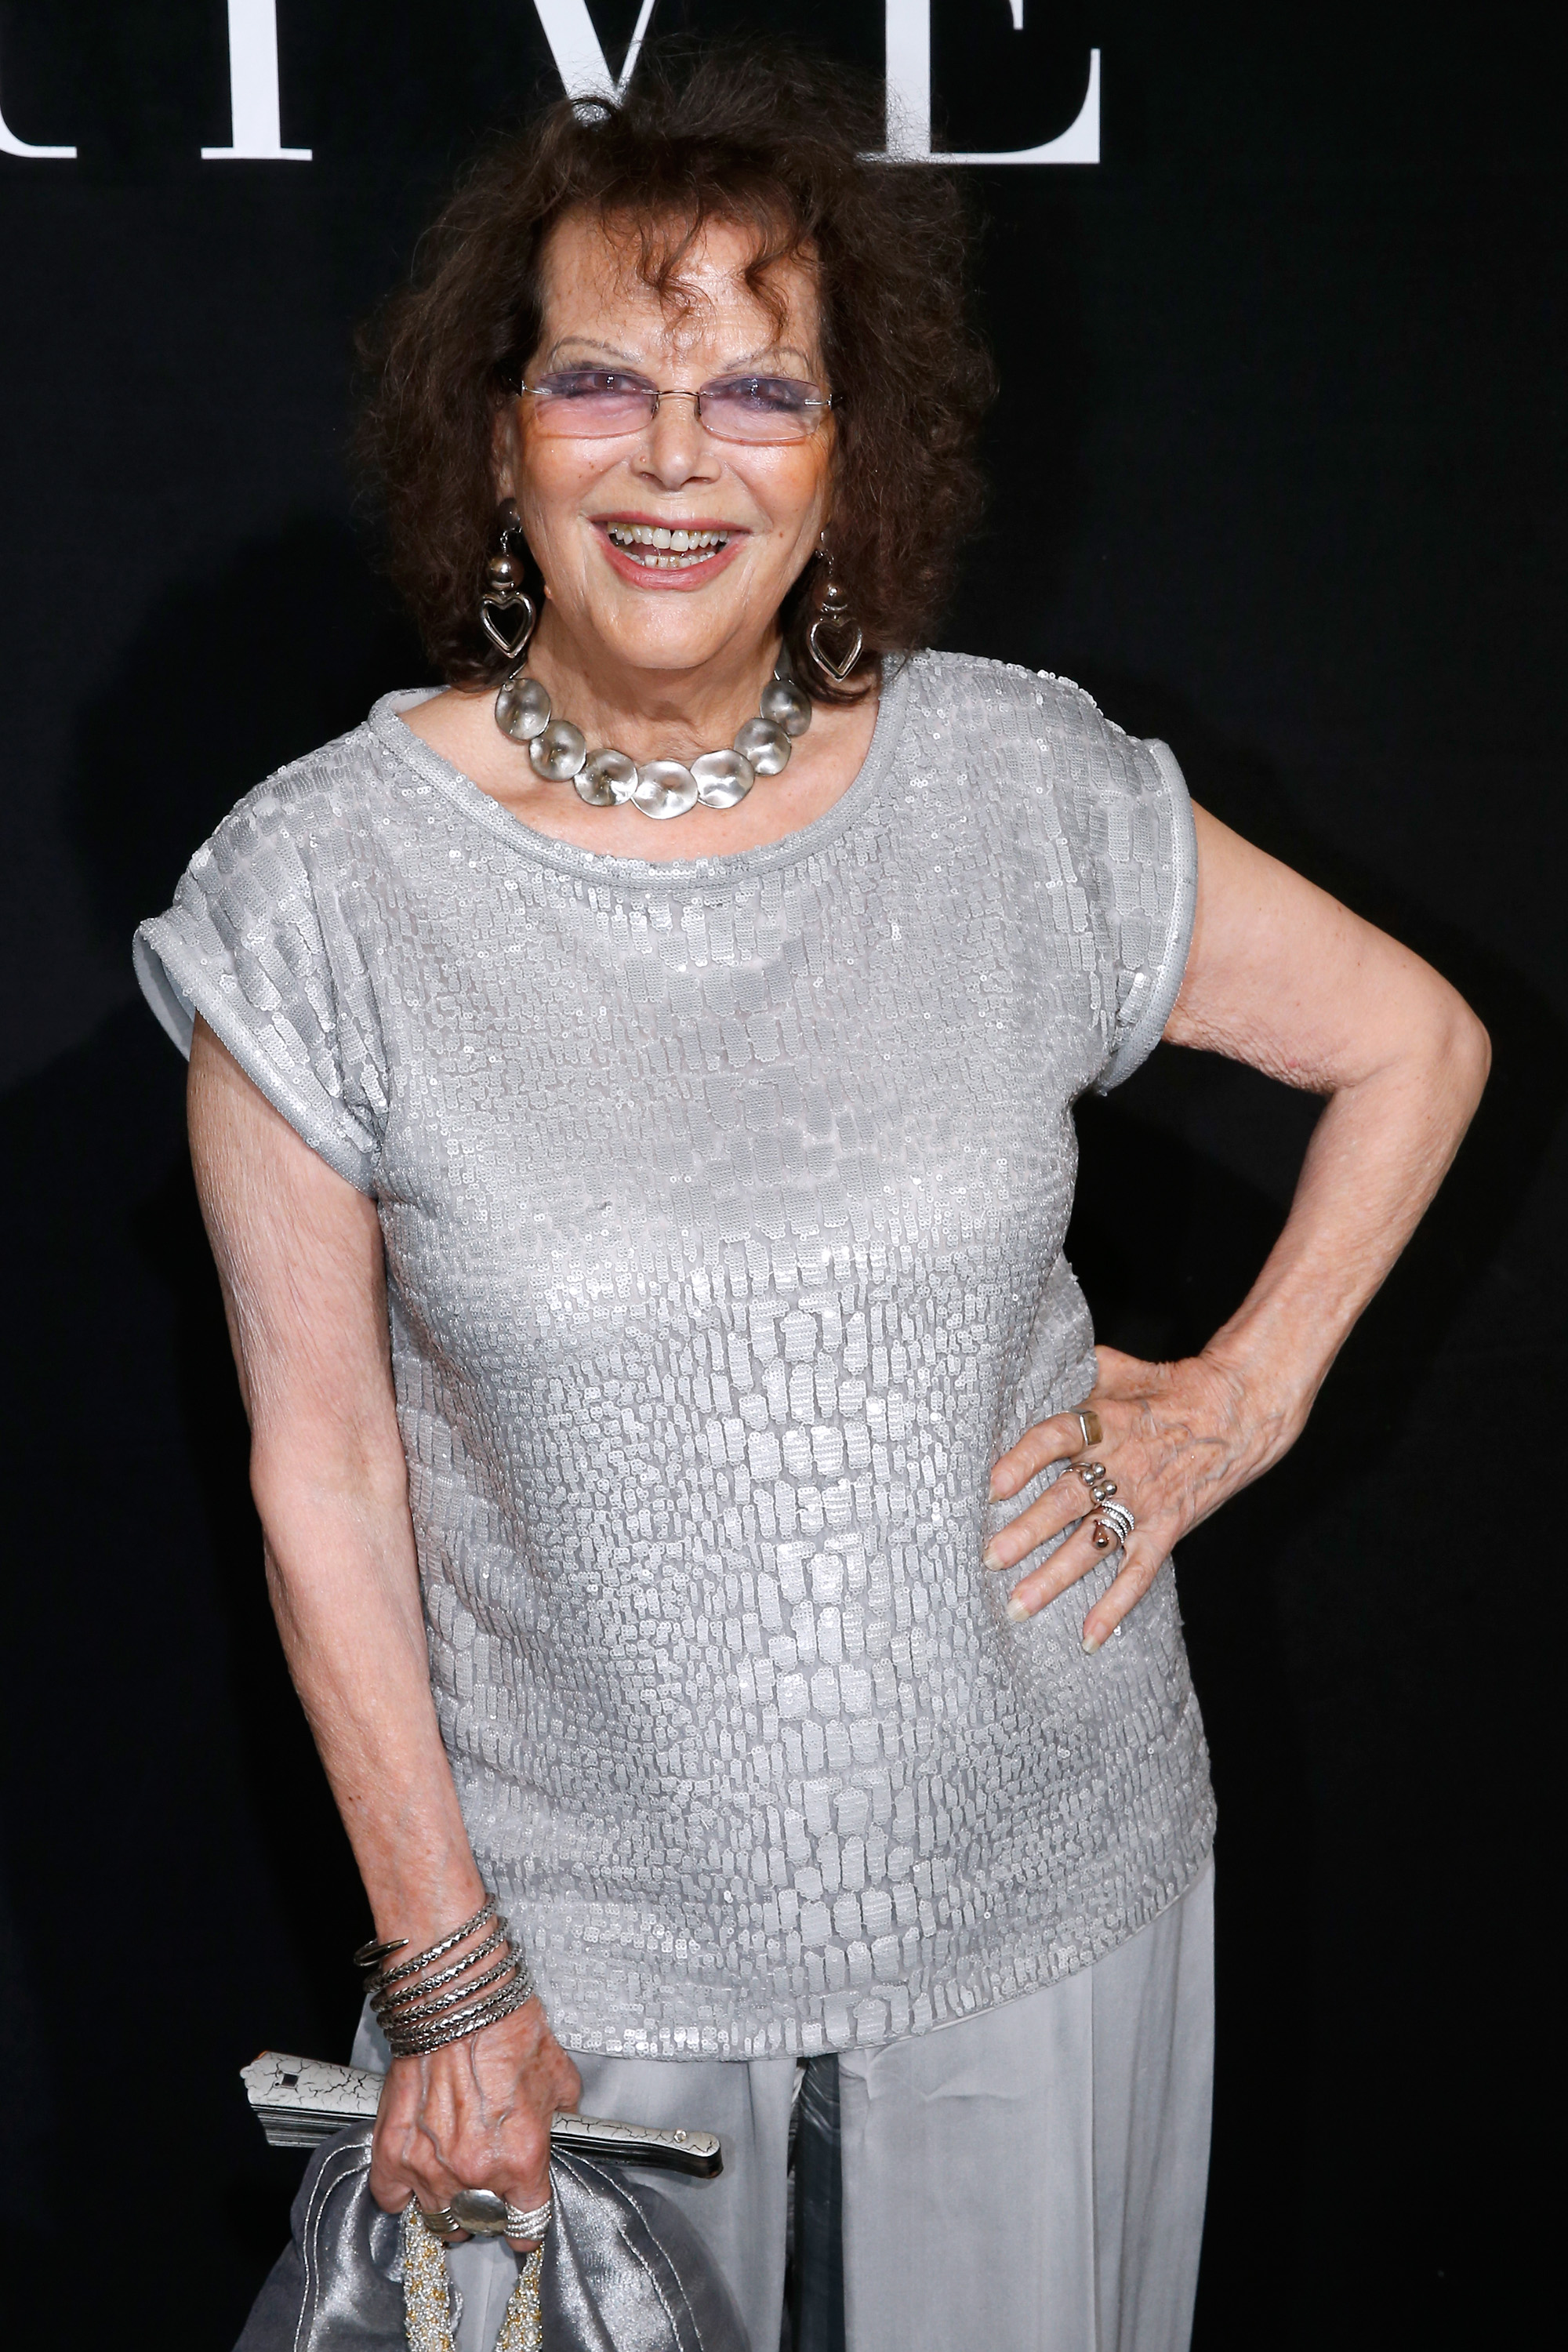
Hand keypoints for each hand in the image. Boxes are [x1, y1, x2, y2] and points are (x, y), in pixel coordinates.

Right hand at [369, 1998, 581, 2249]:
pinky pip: (390, 2198)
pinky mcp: (393, 2151)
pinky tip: (413, 2177)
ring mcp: (430, 2166)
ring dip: (446, 2205)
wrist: (458, 1999)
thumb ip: (559, 2118)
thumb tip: (557, 2129)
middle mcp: (476, 2172)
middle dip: (486, 2212)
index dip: (526, 2224)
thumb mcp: (560, 2077)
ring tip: (451, 2185)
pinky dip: (401, 2192)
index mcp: (522, 2159)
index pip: (527, 2225)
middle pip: (479, 2224)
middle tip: (486, 2189)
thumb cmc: (507, 2027)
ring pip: (437, 2218)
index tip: (521, 2222)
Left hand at [984, 1344, 1291, 1650]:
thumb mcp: (1122, 1368)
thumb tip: (1037, 1356)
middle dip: (1025, 1533)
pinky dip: (1115, 1606)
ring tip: (1018, 1605)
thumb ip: (1076, 1369)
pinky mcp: (1166, 1528)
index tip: (993, 1487)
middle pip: (1065, 1501)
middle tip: (989, 1557)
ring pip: (1092, 1544)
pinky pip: (1138, 1572)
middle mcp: (1118, 1465)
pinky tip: (1089, 1637)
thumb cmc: (1171, 1386)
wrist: (1238, 1408)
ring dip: (1054, 1577)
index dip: (1022, 1462)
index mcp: (1103, 1421)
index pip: (1054, 1440)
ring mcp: (1142, 1501)